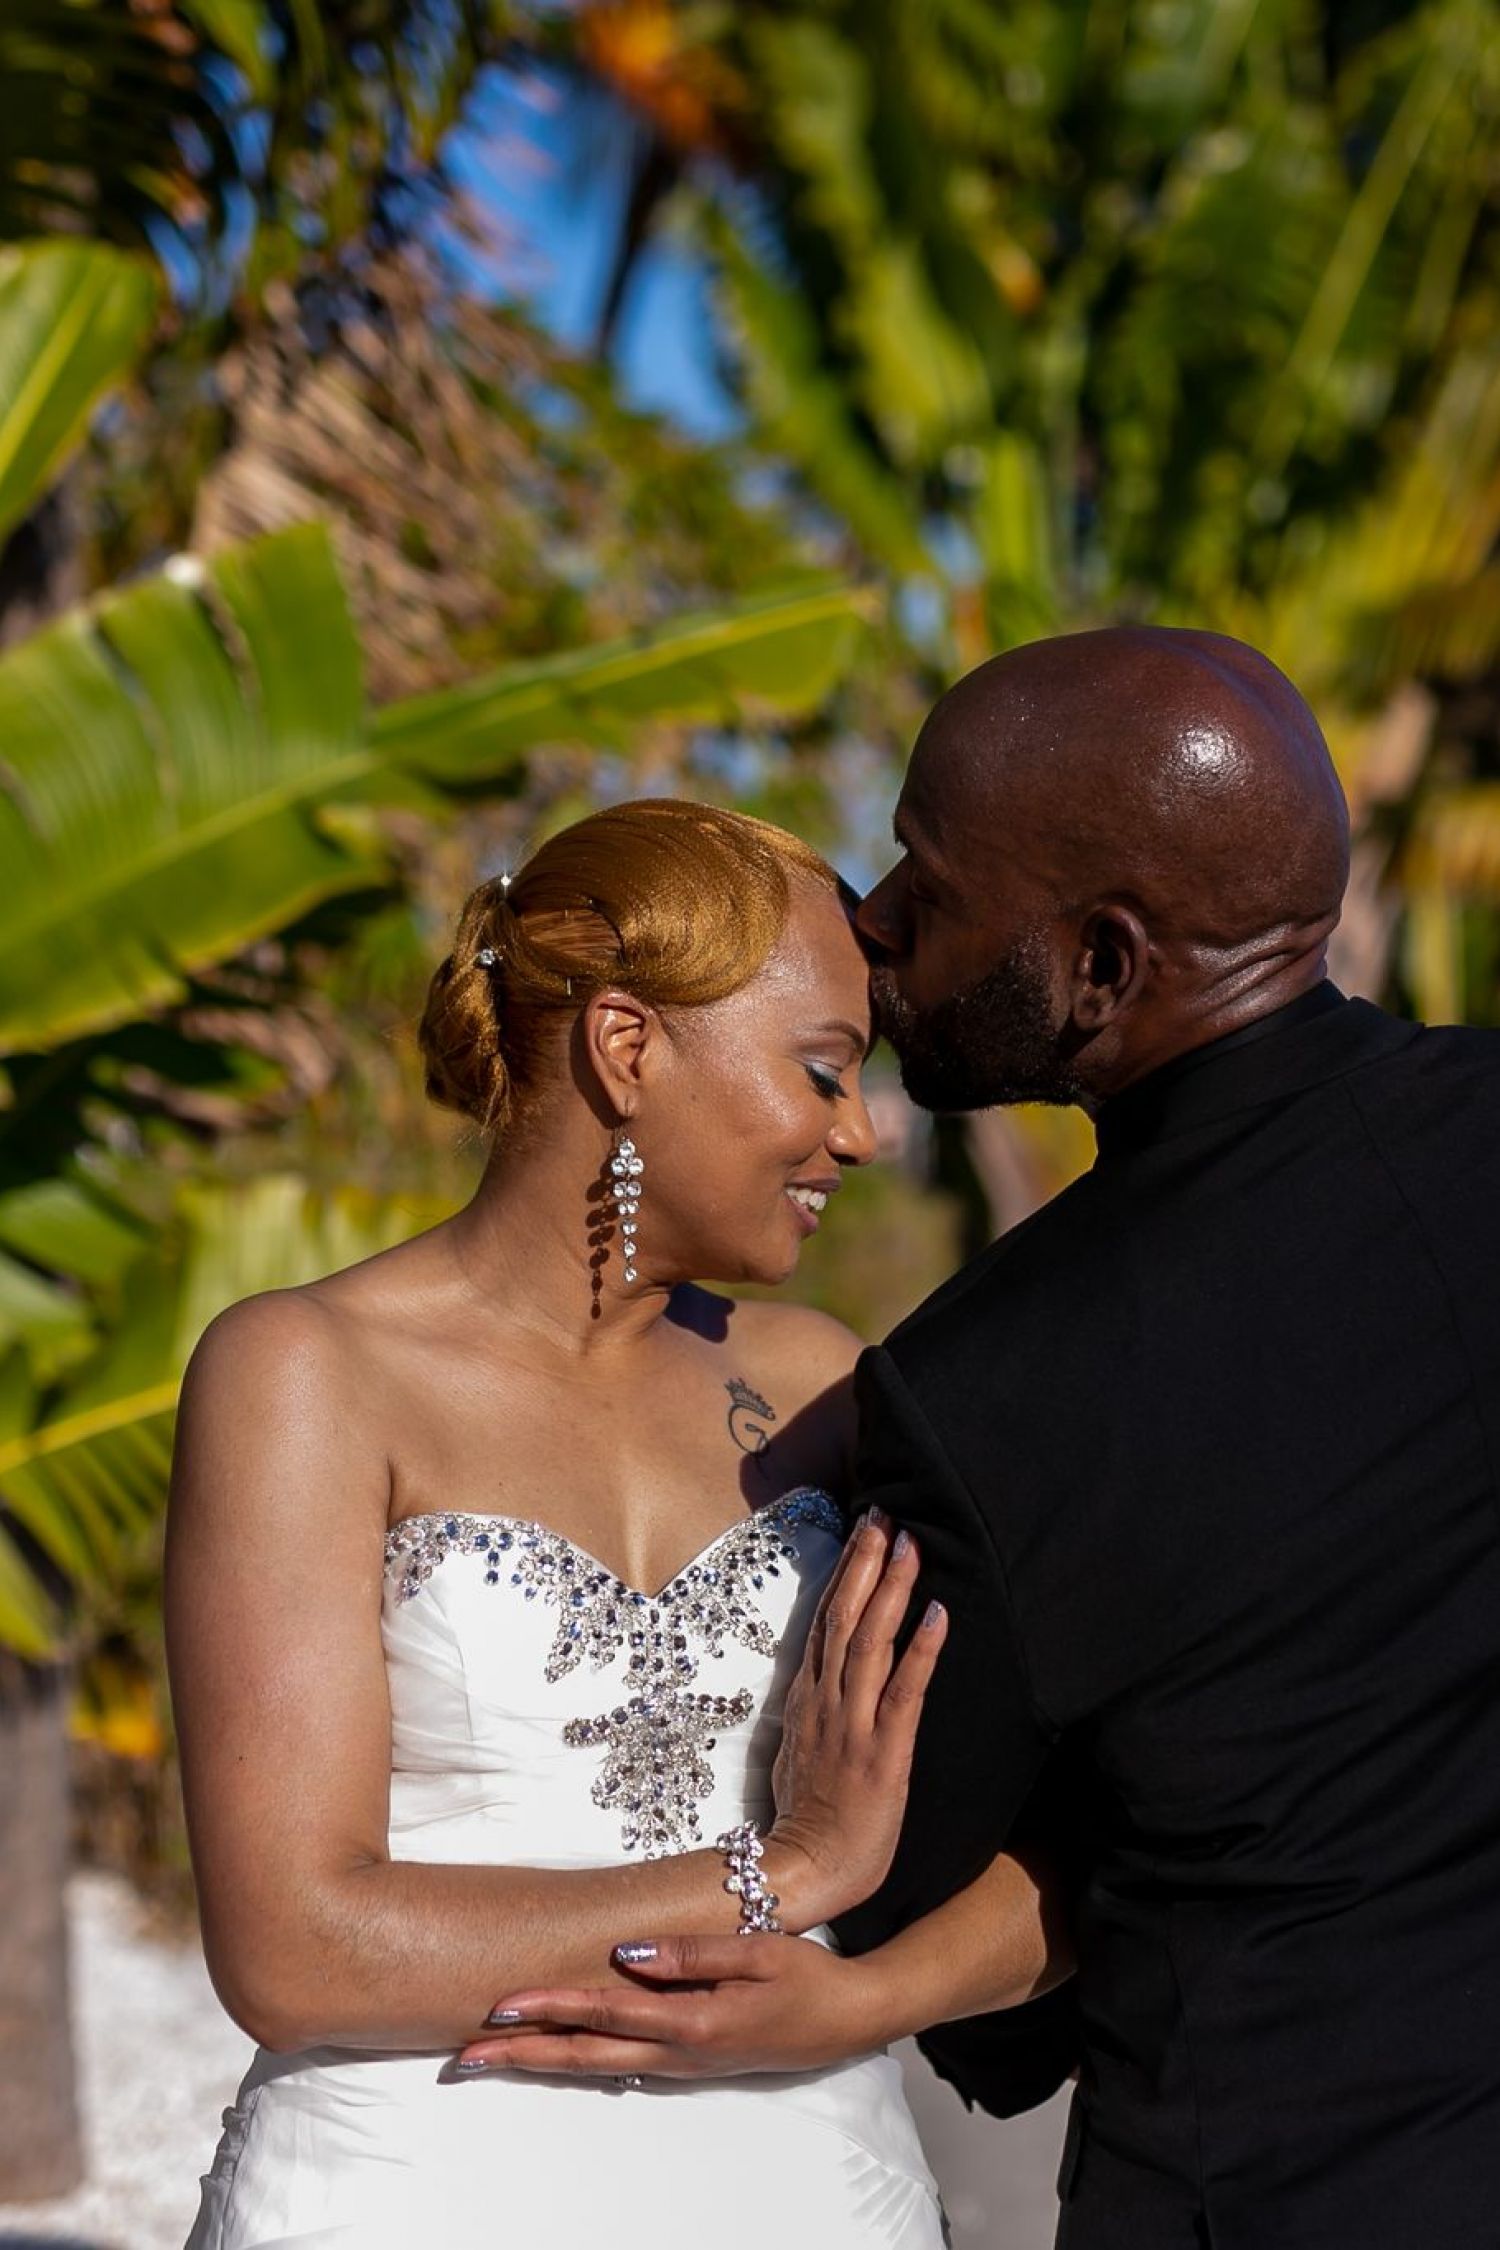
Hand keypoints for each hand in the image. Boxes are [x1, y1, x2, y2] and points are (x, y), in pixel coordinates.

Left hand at [455, 1934, 891, 2080]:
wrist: (848, 2021)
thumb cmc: (805, 1978)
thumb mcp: (756, 1952)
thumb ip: (690, 1953)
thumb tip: (626, 1953)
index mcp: (691, 2022)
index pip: (604, 2013)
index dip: (549, 2008)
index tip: (498, 2007)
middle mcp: (677, 2053)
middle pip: (584, 2056)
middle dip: (522, 2055)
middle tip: (464, 2057)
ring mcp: (682, 2065)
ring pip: (597, 2067)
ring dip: (542, 2062)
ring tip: (492, 2058)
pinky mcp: (689, 2062)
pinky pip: (622, 2065)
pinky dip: (579, 2062)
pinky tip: (558, 2055)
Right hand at [763, 1509, 946, 1927]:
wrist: (806, 1867)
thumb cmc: (809, 1816)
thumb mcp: (798, 1747)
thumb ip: (813, 1705)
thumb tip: (823, 1672)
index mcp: (808, 1697)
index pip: (826, 1619)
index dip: (846, 1570)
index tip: (864, 1527)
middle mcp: (827, 1699)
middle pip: (845, 1615)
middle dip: (866, 1560)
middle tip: (886, 1512)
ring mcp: (852, 1723)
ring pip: (870, 1641)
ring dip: (891, 1589)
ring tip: (910, 1545)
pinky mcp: (883, 1752)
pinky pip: (904, 1692)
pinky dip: (921, 1651)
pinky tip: (938, 1615)